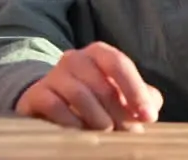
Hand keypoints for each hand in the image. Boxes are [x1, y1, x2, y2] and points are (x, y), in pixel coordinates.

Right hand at [17, 41, 163, 131]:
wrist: (51, 101)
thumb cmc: (95, 97)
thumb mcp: (121, 93)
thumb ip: (142, 97)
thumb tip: (150, 109)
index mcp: (98, 53)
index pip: (119, 64)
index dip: (135, 90)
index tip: (148, 117)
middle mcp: (74, 58)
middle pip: (102, 85)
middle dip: (119, 113)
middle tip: (127, 133)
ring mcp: (54, 75)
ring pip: (80, 95)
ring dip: (98, 119)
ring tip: (106, 133)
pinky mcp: (37, 94)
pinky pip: (56, 106)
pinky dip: (73, 123)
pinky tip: (82, 133)